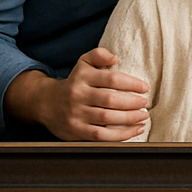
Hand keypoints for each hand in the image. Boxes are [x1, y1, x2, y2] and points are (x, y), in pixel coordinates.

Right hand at [7, 48, 148, 140]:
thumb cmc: (74, 83)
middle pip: (111, 100)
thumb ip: (98, 55)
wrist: (46, 103)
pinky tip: (136, 130)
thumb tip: (115, 57)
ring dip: (130, 119)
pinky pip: (102, 136)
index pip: (111, 79)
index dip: (131, 83)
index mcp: (82, 77)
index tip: (144, 88)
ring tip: (143, 116)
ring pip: (108, 119)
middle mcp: (78, 95)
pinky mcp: (77, 131)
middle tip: (145, 103)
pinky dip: (122, 135)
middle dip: (133, 103)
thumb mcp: (83, 63)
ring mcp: (76, 114)